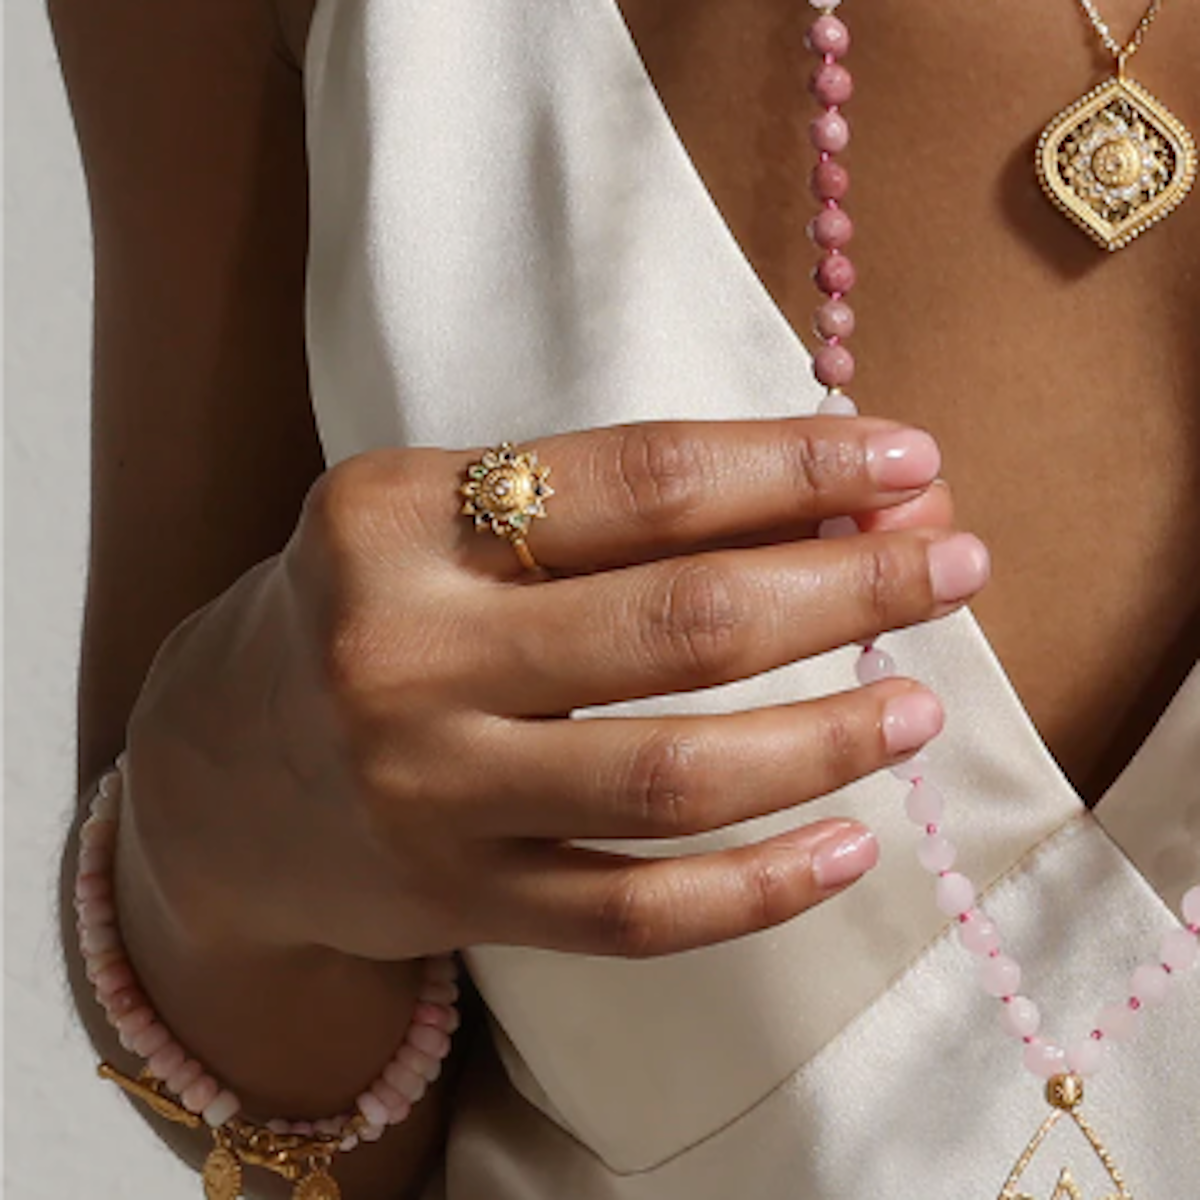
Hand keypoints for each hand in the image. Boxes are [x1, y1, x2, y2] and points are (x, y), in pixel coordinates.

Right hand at [128, 418, 985, 961]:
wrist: (218, 771)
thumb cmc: (362, 613)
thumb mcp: (441, 523)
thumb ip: (605, 513)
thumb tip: (828, 502)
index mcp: (394, 517)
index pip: (640, 479)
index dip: (794, 464)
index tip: (907, 459)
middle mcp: (402, 652)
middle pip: (678, 620)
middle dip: (848, 584)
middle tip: (953, 563)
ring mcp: (428, 790)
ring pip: (670, 775)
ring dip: (826, 736)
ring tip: (916, 703)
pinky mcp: (456, 898)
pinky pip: (633, 913)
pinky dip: (758, 890)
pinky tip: (848, 849)